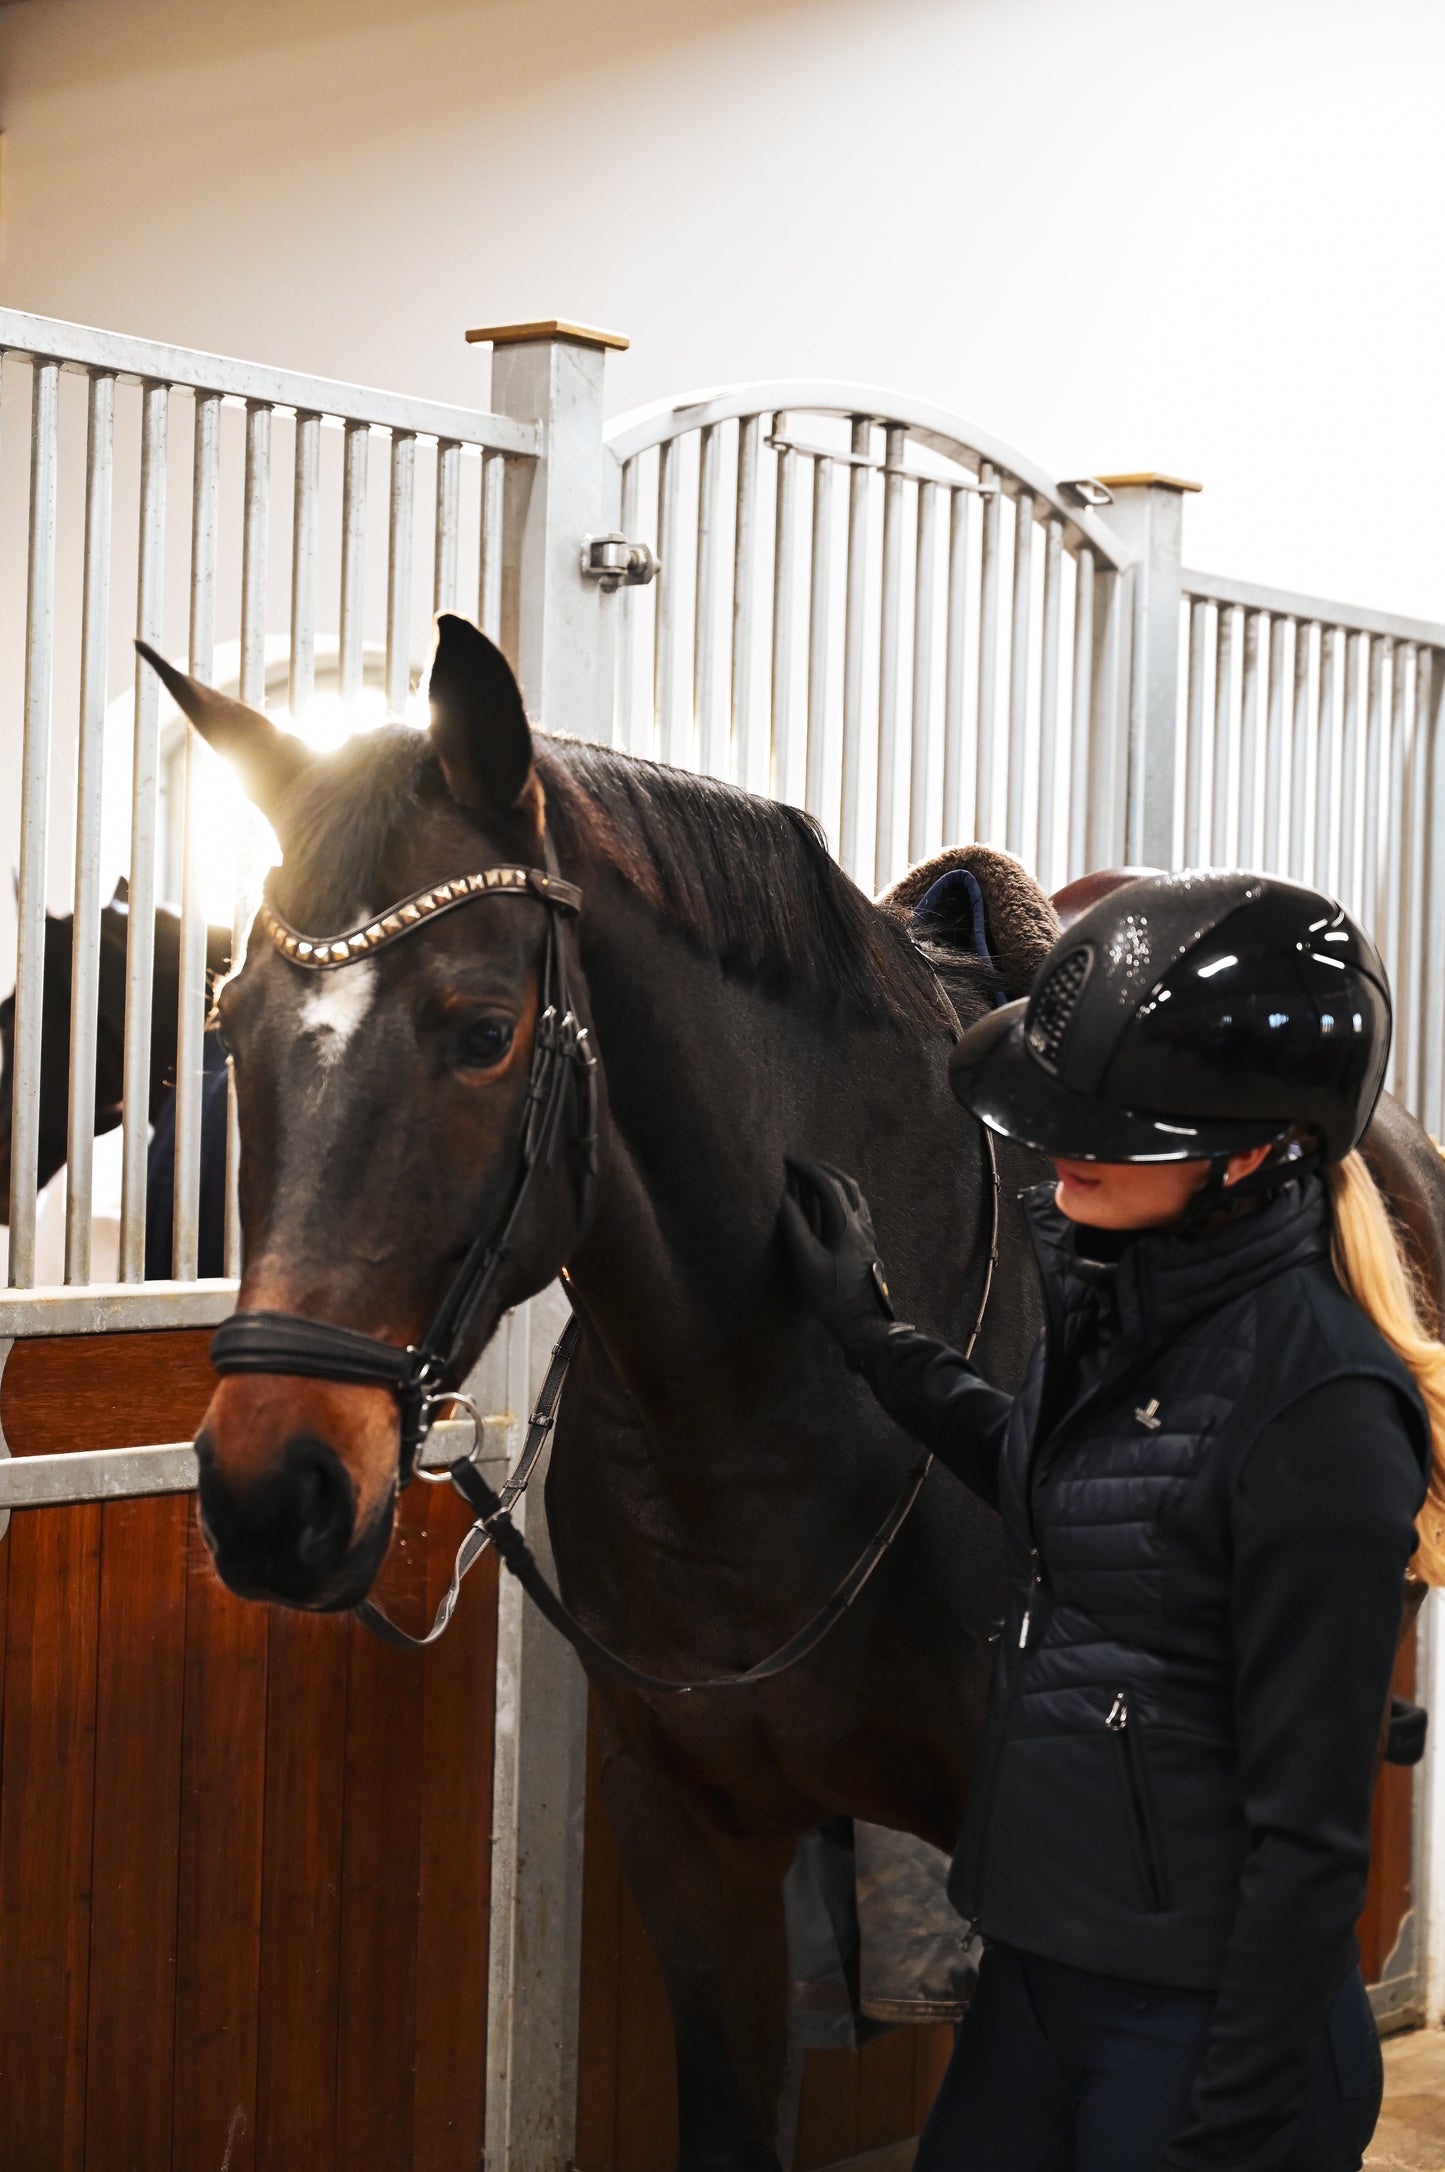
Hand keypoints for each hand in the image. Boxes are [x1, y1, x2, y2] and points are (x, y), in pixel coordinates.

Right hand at [780, 1157, 902, 1366]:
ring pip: (856, 1196)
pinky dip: (844, 1196)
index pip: (828, 1185)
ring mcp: (868, 1236)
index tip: (788, 1160)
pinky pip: (859, 1209)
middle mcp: (862, 1226)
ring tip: (816, 1177)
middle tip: (800, 1163)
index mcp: (847, 1226)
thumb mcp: (808, 1263)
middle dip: (822, 1168)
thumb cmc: (833, 1297)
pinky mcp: (868, 1246)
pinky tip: (835, 1205)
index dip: (807, 1168)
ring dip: (836, 1180)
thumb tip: (782, 1199)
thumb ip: (795, 1228)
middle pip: (847, 1184)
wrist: (864, 1324)